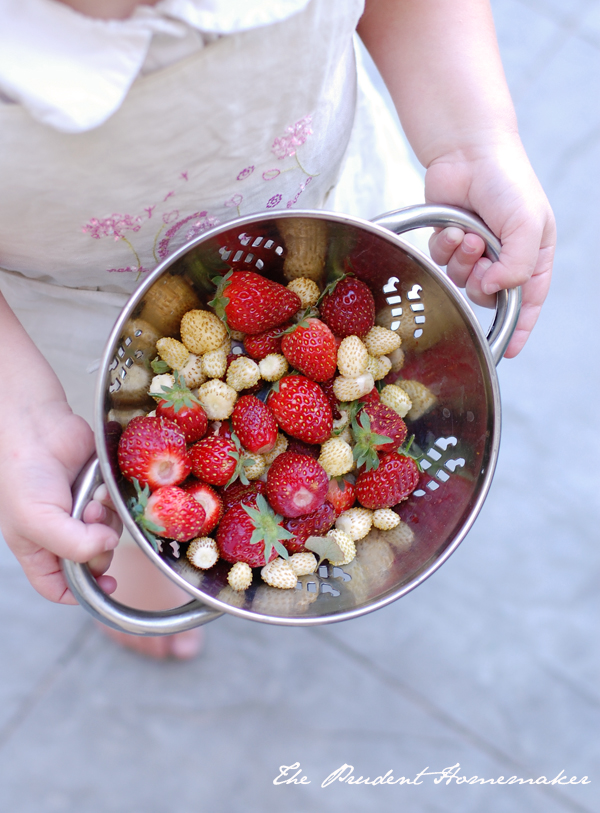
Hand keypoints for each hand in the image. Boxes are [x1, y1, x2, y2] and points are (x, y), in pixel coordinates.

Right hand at [0, 400, 120, 603]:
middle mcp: (60, 533)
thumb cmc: (24, 475)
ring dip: (105, 519)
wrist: (37, 427)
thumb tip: (108, 547)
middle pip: (93, 560)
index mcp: (36, 548)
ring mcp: (81, 511)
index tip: (108, 585)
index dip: (83, 593)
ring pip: (110, 533)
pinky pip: (117, 507)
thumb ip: (73, 546)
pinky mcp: (98, 490)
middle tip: (90, 522)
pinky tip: (100, 488)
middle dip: (98, 546)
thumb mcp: (37, 522)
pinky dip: (112, 501)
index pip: (59, 587)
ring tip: (91, 500)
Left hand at [425, 135, 554, 356]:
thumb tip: (497, 291)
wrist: (469, 152)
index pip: (529, 301)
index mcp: (532, 255)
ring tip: (468, 234)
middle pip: (489, 295)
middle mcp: (503, 256)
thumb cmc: (507, 182)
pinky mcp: (448, 240)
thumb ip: (518, 265)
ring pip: (462, 281)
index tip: (508, 350)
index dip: (519, 327)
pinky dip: (445, 248)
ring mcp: (475, 250)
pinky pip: (441, 262)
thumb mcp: (526, 225)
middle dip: (482, 283)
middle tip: (482, 261)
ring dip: (462, 262)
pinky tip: (452, 228)